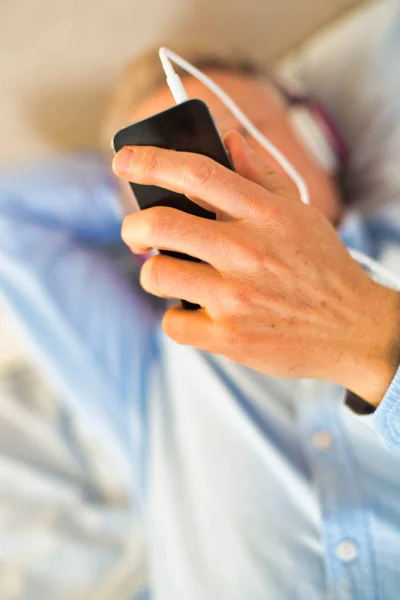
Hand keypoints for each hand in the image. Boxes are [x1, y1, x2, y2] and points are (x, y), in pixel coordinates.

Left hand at [113, 131, 399, 405]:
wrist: (353, 330)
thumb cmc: (322, 269)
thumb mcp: (299, 213)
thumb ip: (260, 175)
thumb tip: (228, 140)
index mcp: (265, 214)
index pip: (196, 173)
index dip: (151, 161)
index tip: (124, 160)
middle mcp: (247, 252)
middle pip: (160, 224)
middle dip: (133, 226)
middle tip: (135, 234)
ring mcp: (236, 298)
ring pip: (156, 275)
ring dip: (154, 273)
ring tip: (173, 275)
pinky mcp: (229, 338)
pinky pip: (172, 323)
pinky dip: (176, 318)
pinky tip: (196, 313)